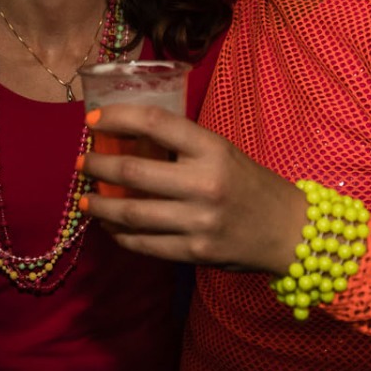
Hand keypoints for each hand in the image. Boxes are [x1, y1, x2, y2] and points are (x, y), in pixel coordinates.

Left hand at [78, 104, 306, 274]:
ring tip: (85, 200)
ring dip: (100, 206)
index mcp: (212, 149)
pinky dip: (120, 235)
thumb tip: (127, 140)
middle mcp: (205, 183)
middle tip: (81, 163)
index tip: (92, 121)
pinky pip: (144, 244)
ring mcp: (199, 221)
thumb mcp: (223, 153)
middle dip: (97, 167)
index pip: (156, 123)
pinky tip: (110, 227)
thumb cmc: (249, 185)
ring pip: (132, 213)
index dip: (118, 118)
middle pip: (133, 172)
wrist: (289, 231)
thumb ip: (182, 147)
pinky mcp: (195, 253)